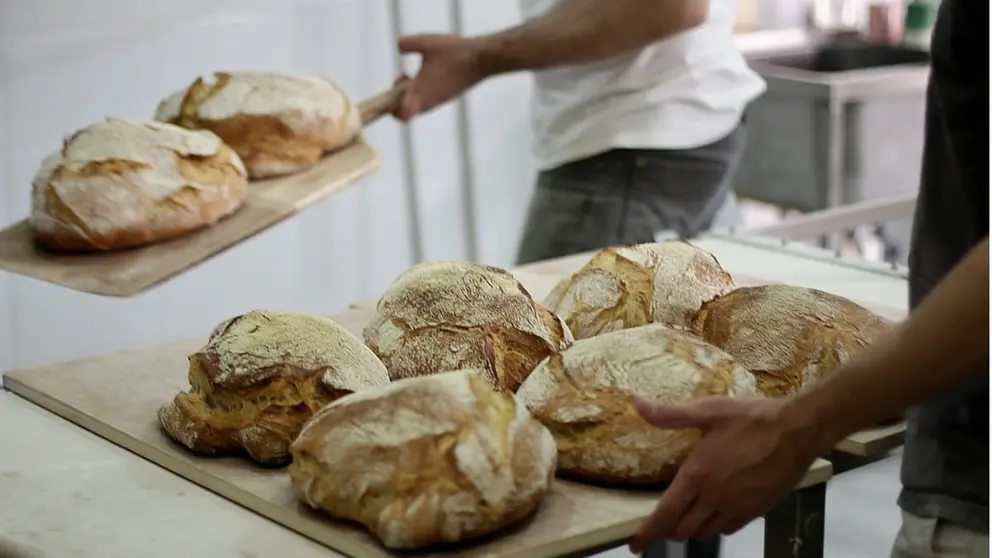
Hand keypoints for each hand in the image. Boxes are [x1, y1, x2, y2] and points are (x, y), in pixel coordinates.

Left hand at [393, 33, 486, 121]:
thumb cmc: (454, 52)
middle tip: (404, 77)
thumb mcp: (425, 42)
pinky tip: (430, 71)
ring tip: (415, 73)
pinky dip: (424, 89)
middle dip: (400, 96)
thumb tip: (399, 47)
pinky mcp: (449, 96)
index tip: (392, 91)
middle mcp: (430, 101)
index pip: (402, 115)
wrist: (482, 59)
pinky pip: (430, 99)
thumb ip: (406, 44)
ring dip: (412, 92)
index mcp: (421, 93)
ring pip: (419, 104)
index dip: (392, 109)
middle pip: (407, 111)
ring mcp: (441, 100)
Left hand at [628, 395, 820, 553]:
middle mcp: (715, 497)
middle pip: (683, 529)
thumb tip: (638, 404)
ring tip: (685, 516)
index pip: (666, 514)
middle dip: (668, 529)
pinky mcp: (757, 510)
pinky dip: (715, 526)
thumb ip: (670, 414)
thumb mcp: (708, 410)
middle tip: (661, 522)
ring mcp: (737, 507)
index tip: (635, 544)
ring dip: (691, 528)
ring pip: (705, 532)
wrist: (797, 431)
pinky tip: (715, 512)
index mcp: (698, 476)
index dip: (648, 532)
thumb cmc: (752, 418)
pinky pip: (728, 528)